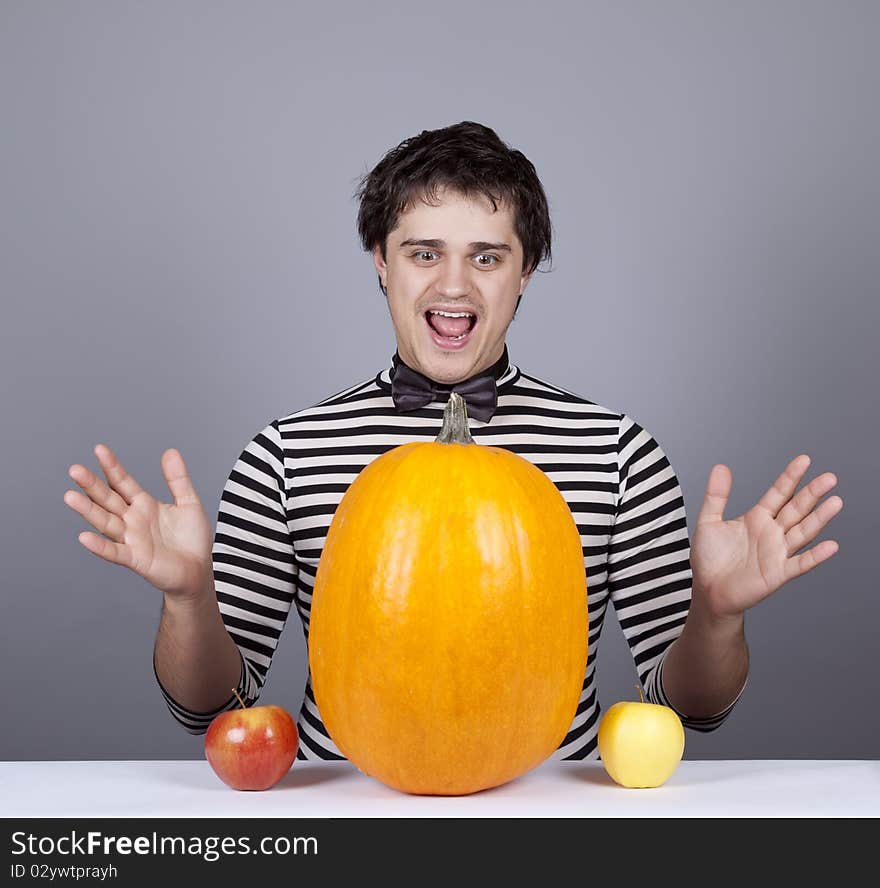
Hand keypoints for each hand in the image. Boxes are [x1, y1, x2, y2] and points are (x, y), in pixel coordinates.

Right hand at [64, 444, 212, 600]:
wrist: (199, 570)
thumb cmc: (192, 538)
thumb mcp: (188, 503)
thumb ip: (178, 479)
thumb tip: (170, 451)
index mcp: (143, 504)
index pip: (122, 482)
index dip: (112, 467)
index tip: (99, 449)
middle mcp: (132, 520)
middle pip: (108, 499)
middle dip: (92, 485)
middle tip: (74, 469)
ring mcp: (131, 539)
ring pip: (105, 522)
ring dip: (87, 511)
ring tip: (70, 496)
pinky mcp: (135, 559)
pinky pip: (114, 552)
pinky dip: (99, 546)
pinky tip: (84, 537)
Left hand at [690, 455, 841, 619]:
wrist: (707, 590)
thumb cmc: (709, 558)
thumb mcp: (708, 521)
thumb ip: (716, 495)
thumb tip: (721, 467)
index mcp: (757, 517)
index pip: (779, 493)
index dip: (790, 477)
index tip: (804, 460)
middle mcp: (772, 532)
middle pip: (796, 509)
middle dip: (812, 493)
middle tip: (829, 477)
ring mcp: (777, 552)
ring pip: (803, 532)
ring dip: (820, 518)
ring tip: (836, 502)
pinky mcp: (777, 573)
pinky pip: (800, 563)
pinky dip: (816, 556)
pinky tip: (831, 546)